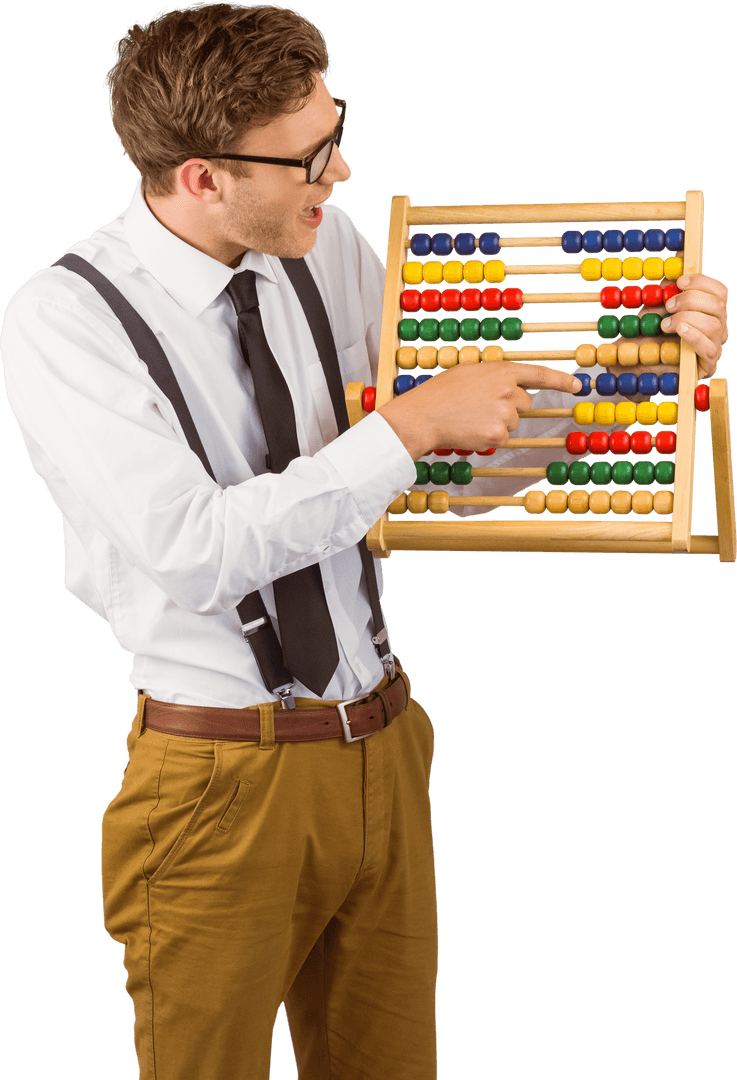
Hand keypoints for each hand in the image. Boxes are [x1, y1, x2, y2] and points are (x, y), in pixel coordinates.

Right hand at [378, 362, 581, 459]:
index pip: (540, 374)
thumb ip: (495, 376)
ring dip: (497, 423)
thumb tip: (513, 385)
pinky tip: (471, 429)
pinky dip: (489, 437)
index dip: (562, 381)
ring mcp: (505, 414)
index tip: (578, 386)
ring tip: (471, 417)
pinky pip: (503, 438)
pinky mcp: (499, 435)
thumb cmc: (441, 392)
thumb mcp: (470, 372)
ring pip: (513, 422)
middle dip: (508, 406)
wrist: (424, 415)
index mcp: (502, 370)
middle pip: (524, 403)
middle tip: (480, 406)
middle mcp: (509, 390)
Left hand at [661, 273, 727, 377]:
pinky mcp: (708, 365)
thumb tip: (672, 271)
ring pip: (715, 325)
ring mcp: (715, 346)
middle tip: (669, 306)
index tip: (680, 282)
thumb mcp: (658, 309)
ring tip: (666, 324)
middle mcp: (718, 328)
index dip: (702, 282)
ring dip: (688, 319)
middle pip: (718, 306)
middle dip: (691, 300)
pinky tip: (680, 330)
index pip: (720, 292)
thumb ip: (667, 293)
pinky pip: (709, 348)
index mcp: (711, 312)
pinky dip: (694, 336)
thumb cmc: (652, 335)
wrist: (641, 365)